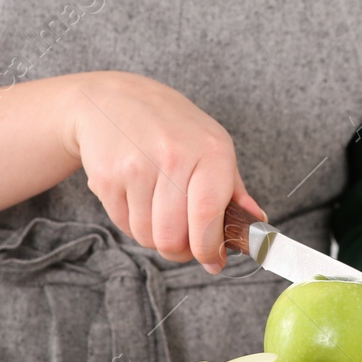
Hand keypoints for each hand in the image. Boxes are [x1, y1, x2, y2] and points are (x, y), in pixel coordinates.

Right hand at [60, 70, 263, 270]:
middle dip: (180, 250)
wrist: (112, 101)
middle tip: (184, 242)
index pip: (208, 216)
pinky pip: (123, 225)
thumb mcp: (212, 145)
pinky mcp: (105, 178)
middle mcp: (173, 157)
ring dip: (154, 237)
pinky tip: (137, 198)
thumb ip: (234, 190)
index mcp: (210, 151)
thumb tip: (256, 226)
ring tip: (159, 211)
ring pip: (147, 236)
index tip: (213, 261)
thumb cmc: (171, 126)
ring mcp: (136, 167)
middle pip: (173, 237)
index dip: (209, 249)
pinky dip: (133, 223)